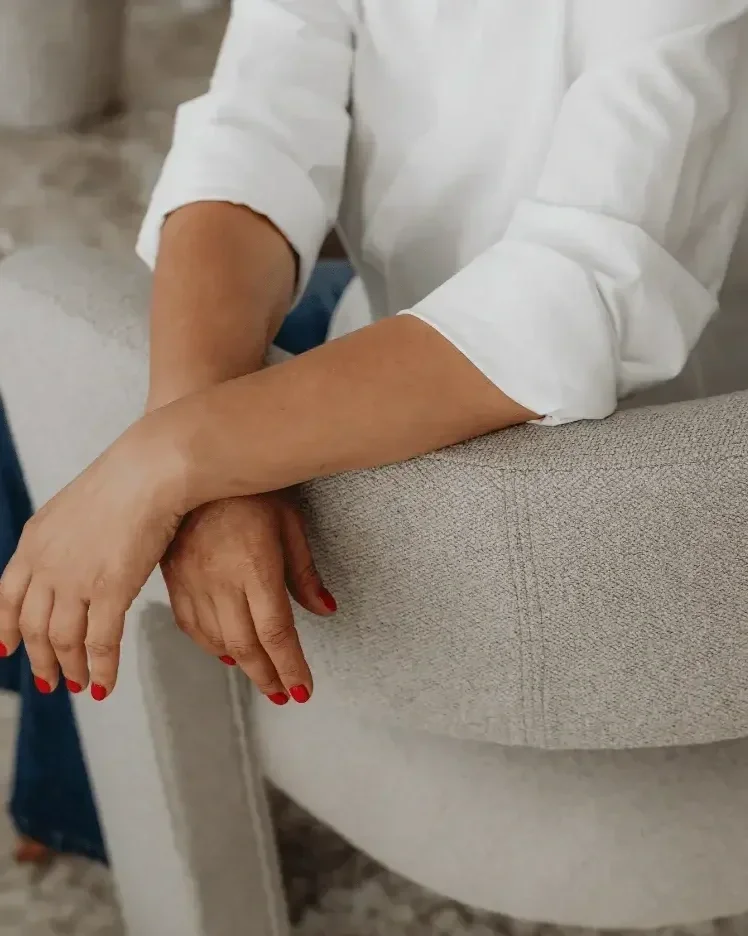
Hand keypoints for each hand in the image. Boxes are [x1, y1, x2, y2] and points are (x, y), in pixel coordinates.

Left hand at [0, 423, 183, 699]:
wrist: (149, 471)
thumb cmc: (125, 482)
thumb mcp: (74, 509)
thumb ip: (63, 540)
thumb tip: (71, 561)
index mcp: (33, 542)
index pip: (5, 598)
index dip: (4, 629)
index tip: (6, 649)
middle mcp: (46, 565)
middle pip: (32, 627)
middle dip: (39, 660)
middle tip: (48, 681)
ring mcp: (76, 580)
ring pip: (63, 641)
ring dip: (68, 670)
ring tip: (78, 686)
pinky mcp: (111, 590)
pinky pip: (100, 643)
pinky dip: (101, 669)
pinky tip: (105, 685)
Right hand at [161, 493, 335, 704]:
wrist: (197, 462)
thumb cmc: (253, 489)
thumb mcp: (290, 523)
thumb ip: (305, 572)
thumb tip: (325, 610)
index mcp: (255, 567)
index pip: (276, 633)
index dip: (290, 667)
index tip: (303, 689)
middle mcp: (220, 580)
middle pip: (245, 646)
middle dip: (267, 676)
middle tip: (284, 694)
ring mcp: (192, 580)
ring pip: (216, 640)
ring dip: (241, 665)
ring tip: (262, 676)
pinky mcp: (172, 576)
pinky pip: (189, 624)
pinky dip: (209, 644)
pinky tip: (225, 652)